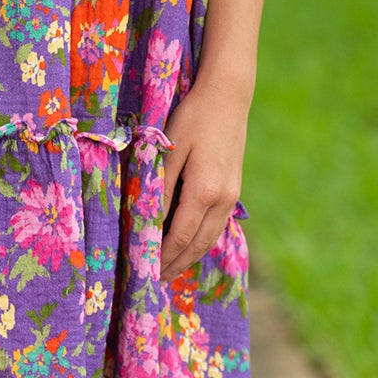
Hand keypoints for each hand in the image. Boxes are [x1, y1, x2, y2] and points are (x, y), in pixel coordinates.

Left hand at [159, 81, 248, 282]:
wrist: (228, 96)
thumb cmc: (193, 117)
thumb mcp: (171, 149)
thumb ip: (161, 187)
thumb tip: (149, 222)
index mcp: (205, 191)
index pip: (179, 236)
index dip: (161, 256)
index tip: (143, 271)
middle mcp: (222, 200)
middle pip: (196, 244)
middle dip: (175, 264)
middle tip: (153, 281)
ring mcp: (232, 196)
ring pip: (209, 238)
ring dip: (189, 256)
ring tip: (169, 269)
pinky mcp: (234, 189)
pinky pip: (216, 225)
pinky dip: (200, 240)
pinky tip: (188, 243)